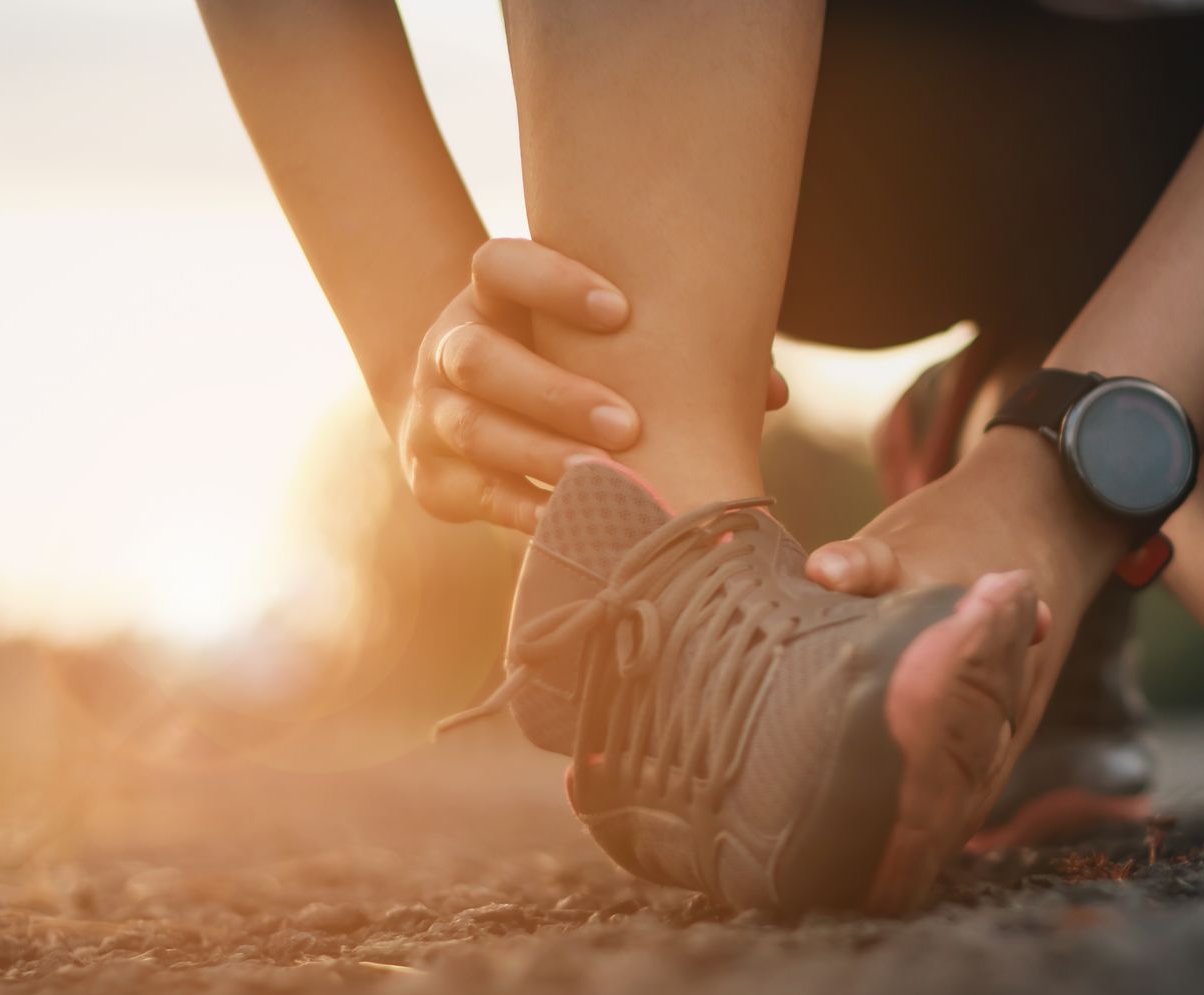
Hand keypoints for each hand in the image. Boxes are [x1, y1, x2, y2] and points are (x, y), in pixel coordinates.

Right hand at [398, 238, 789, 531]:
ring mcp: (432, 415)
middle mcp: (448, 349)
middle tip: (627, 424)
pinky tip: (576, 520)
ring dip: (541, 455)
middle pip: (479, 359)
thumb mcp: (591, 342)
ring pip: (475, 430)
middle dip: (554, 393)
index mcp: (489, 298)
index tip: (620, 310)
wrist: (463, 411)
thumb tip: (771, 392)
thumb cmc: (564, 365)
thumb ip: (668, 349)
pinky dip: (528, 511)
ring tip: (602, 478)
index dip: (552, 281)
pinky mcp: (432, 479)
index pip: (498, 265)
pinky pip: (478, 495)